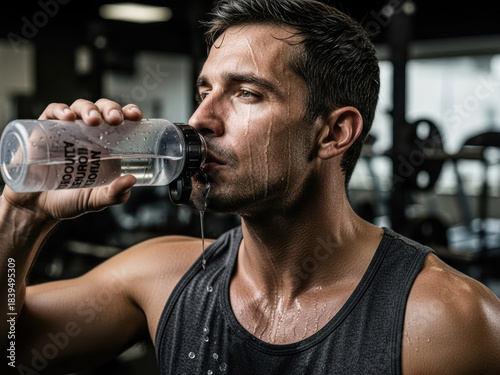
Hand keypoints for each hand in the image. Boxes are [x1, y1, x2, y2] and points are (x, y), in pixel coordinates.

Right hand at [1, 99, 143, 220]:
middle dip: (111, 109)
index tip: (136, 116)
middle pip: (102, 110)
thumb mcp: (96, 200)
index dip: (129, 113)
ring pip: (80, 107)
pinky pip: (52, 112)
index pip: (121, 122)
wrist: (36, 208)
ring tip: (93, 120)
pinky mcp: (43, 130)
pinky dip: (60, 110)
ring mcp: (66, 130)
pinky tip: (67, 117)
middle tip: (115, 119)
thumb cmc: (69, 200)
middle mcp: (88, 134)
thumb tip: (131, 180)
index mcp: (106, 146)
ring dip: (89, 109)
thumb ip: (115, 194)